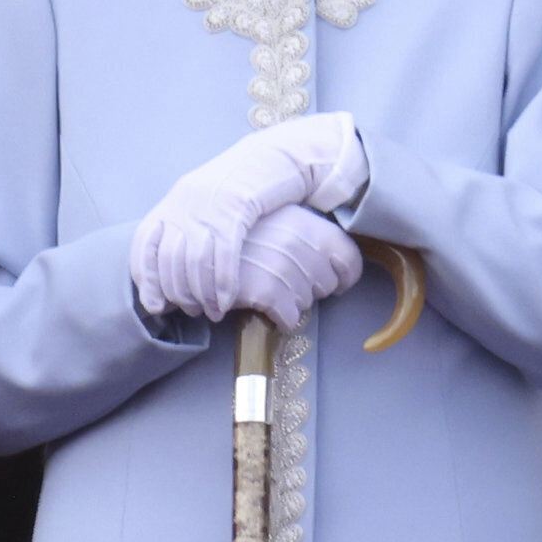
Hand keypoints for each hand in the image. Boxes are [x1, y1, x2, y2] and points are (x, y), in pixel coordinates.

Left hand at [130, 114, 372, 324]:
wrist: (271, 157)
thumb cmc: (240, 188)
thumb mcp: (204, 205)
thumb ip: (187, 229)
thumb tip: (174, 270)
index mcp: (172, 203)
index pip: (145, 246)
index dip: (148, 280)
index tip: (157, 306)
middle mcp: (183, 204)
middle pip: (169, 260)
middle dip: (179, 294)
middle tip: (192, 312)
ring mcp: (208, 207)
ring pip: (194, 262)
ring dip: (202, 294)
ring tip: (212, 311)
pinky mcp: (235, 209)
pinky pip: (223, 254)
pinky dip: (222, 282)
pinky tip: (227, 299)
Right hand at [242, 208, 367, 321]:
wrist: (192, 244)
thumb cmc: (240, 237)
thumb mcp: (277, 222)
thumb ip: (307, 238)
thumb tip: (339, 271)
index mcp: (305, 222)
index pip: (349, 257)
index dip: (345, 277)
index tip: (335, 284)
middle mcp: (297, 240)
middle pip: (328, 284)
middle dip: (312, 291)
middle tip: (288, 286)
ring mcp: (281, 265)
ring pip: (308, 302)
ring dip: (293, 304)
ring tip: (270, 292)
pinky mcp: (264, 290)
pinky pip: (290, 317)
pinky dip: (282, 320)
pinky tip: (268, 310)